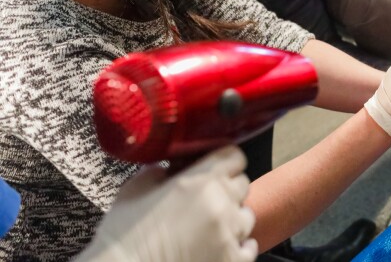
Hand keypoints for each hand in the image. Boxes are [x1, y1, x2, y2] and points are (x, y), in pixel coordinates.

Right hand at [78, 146, 256, 261]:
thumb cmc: (123, 233)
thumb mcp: (136, 188)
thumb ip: (161, 171)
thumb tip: (171, 168)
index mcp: (201, 180)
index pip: (234, 156)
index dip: (224, 162)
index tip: (216, 169)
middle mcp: (221, 204)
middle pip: (242, 184)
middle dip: (227, 190)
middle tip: (207, 202)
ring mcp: (229, 234)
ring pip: (246, 216)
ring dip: (232, 219)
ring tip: (209, 229)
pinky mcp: (232, 261)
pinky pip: (249, 247)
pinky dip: (237, 247)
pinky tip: (217, 248)